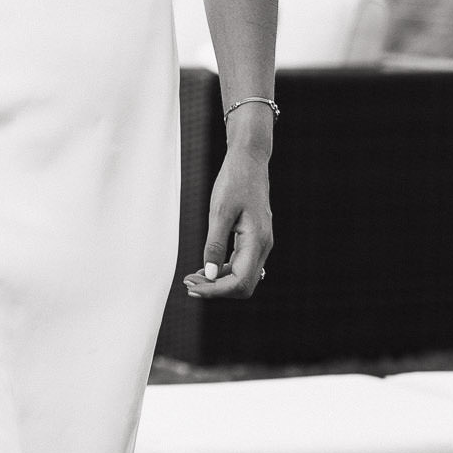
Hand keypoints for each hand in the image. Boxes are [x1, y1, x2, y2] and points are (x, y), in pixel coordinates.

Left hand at [183, 149, 272, 298]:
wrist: (249, 162)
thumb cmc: (234, 181)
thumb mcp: (219, 211)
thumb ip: (215, 244)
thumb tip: (210, 274)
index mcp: (257, 241)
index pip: (240, 282)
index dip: (216, 290)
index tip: (193, 286)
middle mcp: (263, 246)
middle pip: (243, 285)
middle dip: (216, 289)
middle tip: (189, 283)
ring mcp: (261, 243)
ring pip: (243, 277)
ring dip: (219, 282)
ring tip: (193, 277)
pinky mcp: (255, 239)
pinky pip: (242, 264)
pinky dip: (224, 271)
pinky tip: (206, 267)